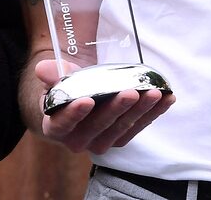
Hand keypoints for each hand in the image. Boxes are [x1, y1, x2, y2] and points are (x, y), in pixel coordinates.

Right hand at [34, 59, 172, 153]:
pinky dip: (153, 113)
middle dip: (117, 109)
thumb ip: (52, 74)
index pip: (62, 123)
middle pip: (99, 126)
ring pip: (121, 129)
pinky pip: (137, 128)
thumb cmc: (63, 90)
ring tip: (155, 94)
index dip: (74, 114)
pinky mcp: (119, 138)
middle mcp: (77, 140)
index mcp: (56, 127)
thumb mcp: (55, 80)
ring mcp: (100, 142)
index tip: (87, 100)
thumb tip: (44, 68)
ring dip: (141, 112)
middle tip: (132, 92)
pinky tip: (166, 99)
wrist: (72, 105)